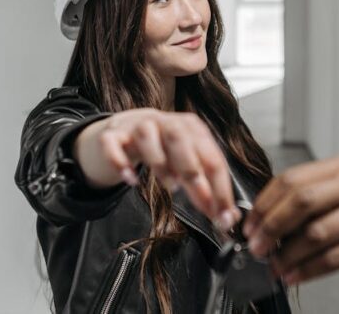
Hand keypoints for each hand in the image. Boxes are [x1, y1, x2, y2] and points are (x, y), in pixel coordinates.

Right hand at [74, 108, 240, 230]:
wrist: (124, 130)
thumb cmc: (162, 148)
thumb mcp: (186, 162)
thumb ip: (205, 186)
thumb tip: (226, 216)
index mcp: (190, 127)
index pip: (210, 155)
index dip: (220, 186)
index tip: (223, 215)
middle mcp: (164, 121)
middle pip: (180, 138)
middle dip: (193, 170)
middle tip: (202, 200)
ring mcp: (135, 126)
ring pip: (147, 135)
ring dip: (160, 162)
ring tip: (170, 186)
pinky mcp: (112, 135)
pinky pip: (112, 144)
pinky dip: (120, 161)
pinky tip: (130, 179)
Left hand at [242, 156, 338, 285]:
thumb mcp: (333, 200)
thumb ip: (301, 204)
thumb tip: (259, 223)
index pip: (292, 179)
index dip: (266, 204)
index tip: (250, 225)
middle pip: (303, 200)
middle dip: (273, 227)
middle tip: (257, 247)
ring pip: (318, 232)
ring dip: (289, 254)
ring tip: (275, 266)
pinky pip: (335, 257)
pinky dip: (309, 270)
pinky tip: (294, 276)